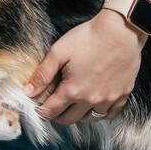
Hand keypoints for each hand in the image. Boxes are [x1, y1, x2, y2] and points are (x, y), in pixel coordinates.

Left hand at [22, 10, 143, 124]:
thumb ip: (42, 74)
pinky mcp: (123, 94)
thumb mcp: (59, 52)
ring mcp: (109, 98)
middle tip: (53, 108)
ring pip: (90, 119)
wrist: (121, 30)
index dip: (42, 111)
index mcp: (73, 90)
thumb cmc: (89, 38)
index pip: (52, 111)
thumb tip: (28, 92)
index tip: (39, 108)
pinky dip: (101, 113)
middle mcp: (91, 99)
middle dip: (58, 116)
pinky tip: (95, 105)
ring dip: (79, 116)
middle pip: (70, 119)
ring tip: (73, 107)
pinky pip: (111, 113)